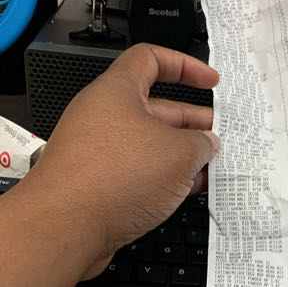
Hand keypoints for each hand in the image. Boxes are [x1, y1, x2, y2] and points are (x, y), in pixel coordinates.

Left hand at [23, 43, 219, 276]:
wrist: (66, 227)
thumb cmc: (114, 177)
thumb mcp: (179, 153)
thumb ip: (201, 143)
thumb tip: (207, 146)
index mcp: (117, 91)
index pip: (151, 59)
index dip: (185, 65)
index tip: (211, 81)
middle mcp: (104, 116)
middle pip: (157, 109)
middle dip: (193, 122)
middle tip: (220, 137)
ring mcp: (99, 151)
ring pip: (150, 145)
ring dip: (182, 155)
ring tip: (211, 168)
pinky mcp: (97, 183)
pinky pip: (138, 172)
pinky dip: (164, 178)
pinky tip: (187, 191)